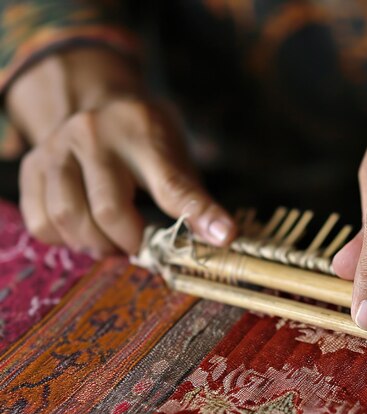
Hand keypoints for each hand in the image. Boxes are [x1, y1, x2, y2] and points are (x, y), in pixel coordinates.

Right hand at [8, 49, 234, 256]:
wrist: (97, 105)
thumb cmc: (145, 143)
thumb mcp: (177, 158)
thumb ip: (192, 199)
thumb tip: (221, 240)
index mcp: (143, 133)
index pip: (172, 183)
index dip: (199, 215)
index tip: (225, 237)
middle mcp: (94, 135)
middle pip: (109, 211)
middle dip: (129, 243)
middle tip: (139, 245)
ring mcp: (56, 148)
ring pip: (67, 217)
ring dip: (95, 245)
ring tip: (111, 242)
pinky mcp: (32, 166)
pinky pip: (41, 222)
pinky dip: (64, 240)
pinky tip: (84, 231)